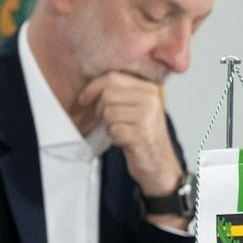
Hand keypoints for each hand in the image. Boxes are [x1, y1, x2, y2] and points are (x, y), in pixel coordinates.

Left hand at [76, 72, 183, 206]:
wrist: (159, 164)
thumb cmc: (143, 136)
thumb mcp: (135, 109)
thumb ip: (119, 94)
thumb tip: (89, 87)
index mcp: (149, 89)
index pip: (113, 78)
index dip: (93, 88)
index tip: (83, 99)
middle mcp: (151, 99)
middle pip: (107, 95)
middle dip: (100, 110)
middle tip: (108, 123)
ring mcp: (148, 116)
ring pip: (108, 112)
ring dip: (108, 126)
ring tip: (121, 132)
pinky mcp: (142, 134)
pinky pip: (114, 130)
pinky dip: (114, 137)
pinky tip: (125, 141)